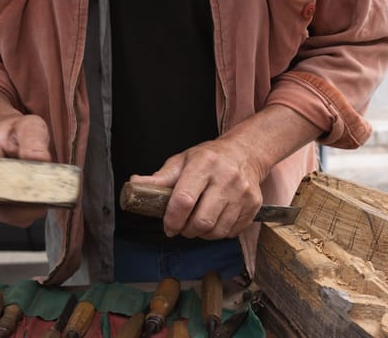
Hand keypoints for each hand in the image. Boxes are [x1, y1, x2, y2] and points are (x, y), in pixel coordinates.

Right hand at [0, 114, 51, 226]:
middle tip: (41, 197)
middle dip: (16, 206)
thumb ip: (33, 139)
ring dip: (30, 208)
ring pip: (7, 214)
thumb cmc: (20, 131)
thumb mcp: (29, 126)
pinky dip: (36, 209)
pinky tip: (47, 196)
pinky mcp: (9, 205)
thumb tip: (38, 159)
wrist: (21, 137)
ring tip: (48, 191)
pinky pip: (20, 217)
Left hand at [130, 136, 264, 239]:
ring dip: (202, 234)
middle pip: (201, 221)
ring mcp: (243, 193)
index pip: (184, 200)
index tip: (168, 226)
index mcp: (204, 164)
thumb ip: (159, 177)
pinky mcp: (253, 205)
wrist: (245, 153)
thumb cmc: (209, 158)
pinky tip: (214, 221)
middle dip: (186, 231)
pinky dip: (218, 233)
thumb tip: (134, 185)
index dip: (172, 219)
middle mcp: (226, 178)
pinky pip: (231, 232)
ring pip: (217, 231)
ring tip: (197, 224)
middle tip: (182, 227)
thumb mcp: (182, 160)